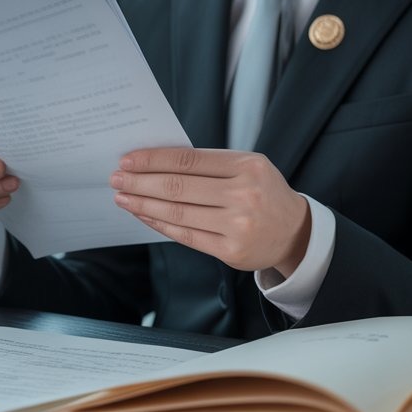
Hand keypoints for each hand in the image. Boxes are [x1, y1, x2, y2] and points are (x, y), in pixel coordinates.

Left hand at [110, 148, 310, 275]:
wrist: (295, 232)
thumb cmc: (262, 193)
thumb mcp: (247, 167)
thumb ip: (208, 165)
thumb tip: (154, 162)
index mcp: (247, 166)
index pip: (187, 160)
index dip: (152, 160)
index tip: (127, 160)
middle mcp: (244, 195)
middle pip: (178, 187)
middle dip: (140, 182)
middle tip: (116, 179)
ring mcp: (238, 225)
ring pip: (178, 212)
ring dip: (144, 204)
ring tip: (122, 198)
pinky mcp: (231, 251)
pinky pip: (185, 235)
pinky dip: (159, 224)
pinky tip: (142, 215)